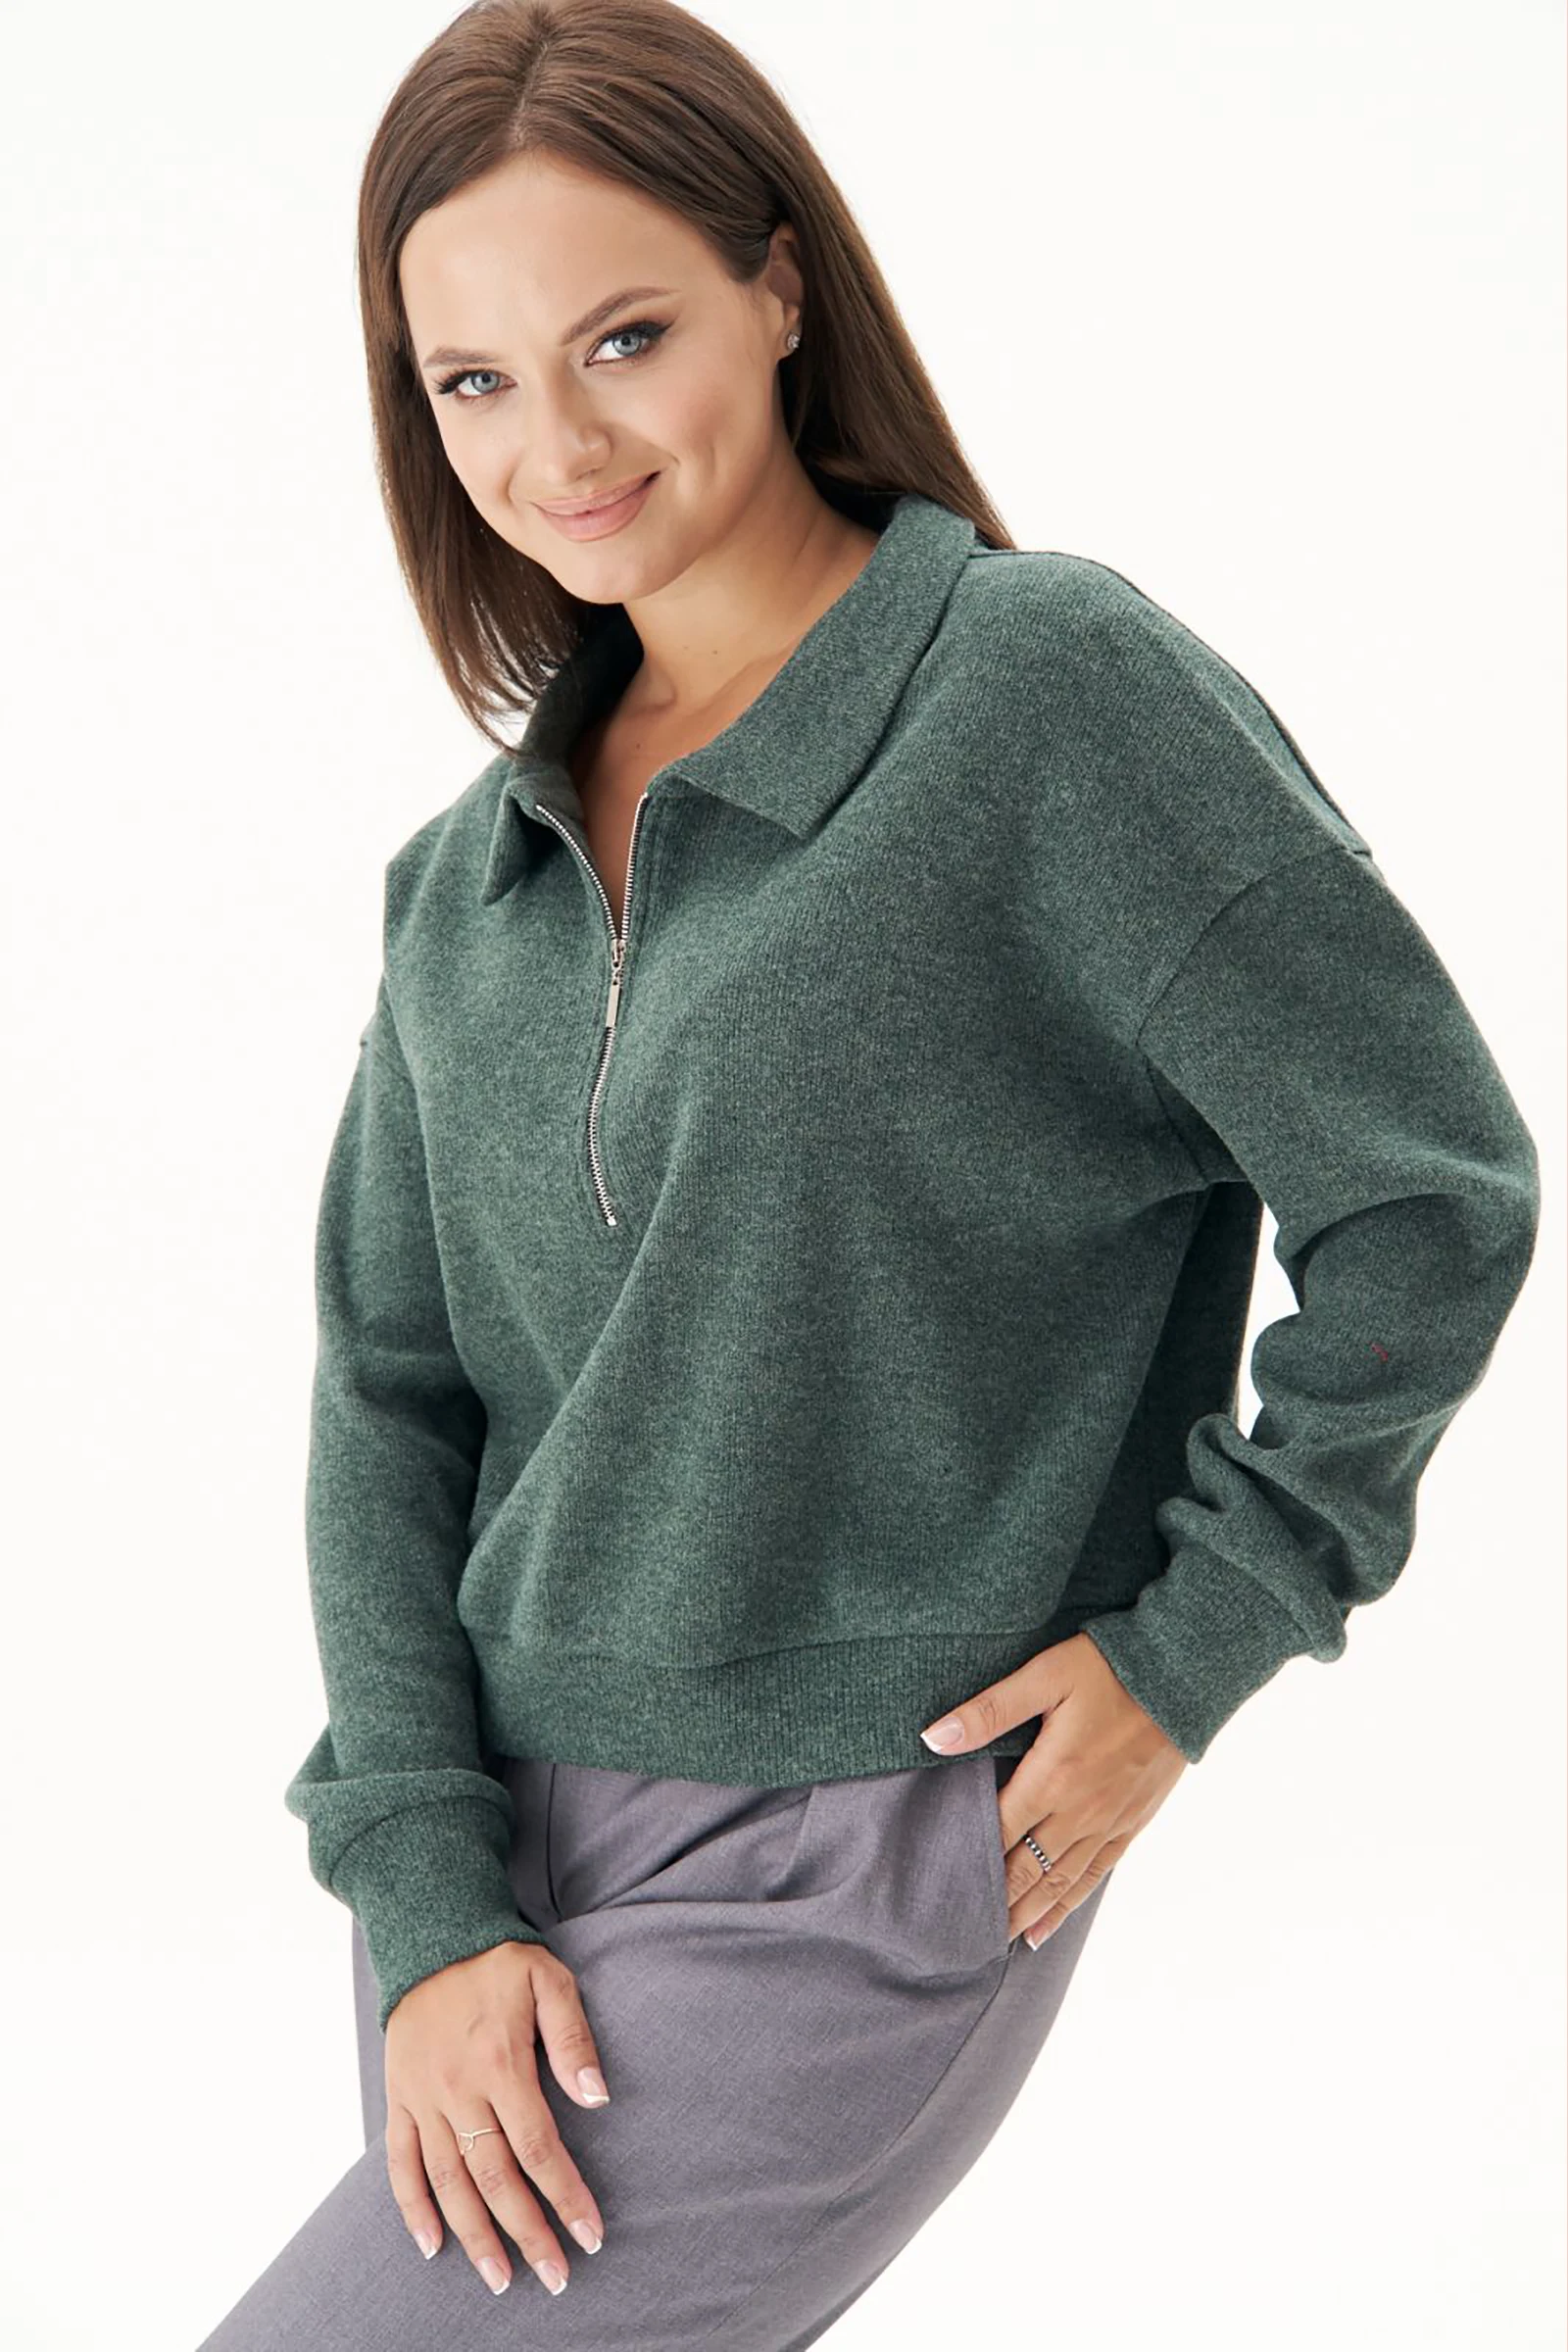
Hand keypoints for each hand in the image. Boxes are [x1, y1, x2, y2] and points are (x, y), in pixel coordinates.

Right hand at [384, 1940, 611, 2299]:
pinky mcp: (398, 2098)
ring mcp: (423, 2098)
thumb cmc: (498, 1961)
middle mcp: (458, 2090)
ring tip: (499, 2278)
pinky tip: (432, 2244)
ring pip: (448, 2182)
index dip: (565, 2197)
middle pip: (495, 2179)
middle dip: (527, 2233)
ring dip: (475, 2235)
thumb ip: (573, 2039)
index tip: (589, 2236)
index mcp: (501, 2064)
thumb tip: (598, 2099)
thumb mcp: (549, 1980)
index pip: (539, 2148)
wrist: (430, 1935)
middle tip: (554, 2277)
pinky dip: (413, 2207)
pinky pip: (400, 2163)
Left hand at [919, 1632, 1186, 1947]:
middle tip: (957, 1934)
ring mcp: (1109, 1822)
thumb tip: (934, 1738)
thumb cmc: (1108, 1669)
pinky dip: (1065, 1906)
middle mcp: (1079, 1812)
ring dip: (1024, 1914)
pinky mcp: (1133, 1823)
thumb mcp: (1044, 1675)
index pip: (996, 1832)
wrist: (1183, 1676)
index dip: (966, 1861)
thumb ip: (989, 1710)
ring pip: (1058, 1883)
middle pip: (1025, 1871)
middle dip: (992, 1903)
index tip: (938, 1889)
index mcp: (1051, 1777)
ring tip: (991, 1943)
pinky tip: (1044, 1930)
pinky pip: (1095, 1876)